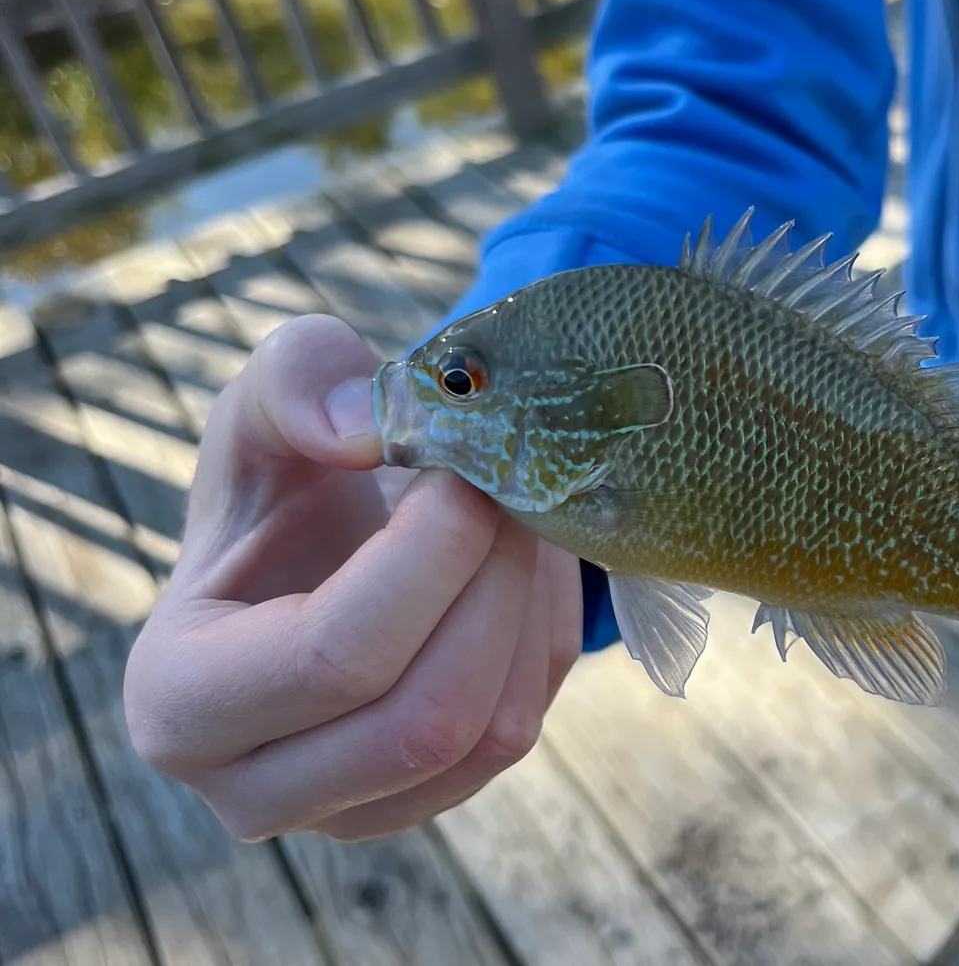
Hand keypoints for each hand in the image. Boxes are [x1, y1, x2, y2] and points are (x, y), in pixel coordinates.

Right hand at [123, 314, 580, 842]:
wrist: (319, 536)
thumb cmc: (285, 470)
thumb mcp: (270, 393)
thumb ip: (297, 380)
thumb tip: (358, 430)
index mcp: (179, 700)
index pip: (334, 656)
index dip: (432, 552)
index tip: (462, 466)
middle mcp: (252, 791)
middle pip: (426, 717)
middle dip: (494, 579)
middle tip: (509, 483)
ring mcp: (350, 813)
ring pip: (495, 732)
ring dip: (529, 603)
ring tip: (515, 510)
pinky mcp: (432, 799)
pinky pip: (526, 726)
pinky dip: (544, 632)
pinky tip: (519, 561)